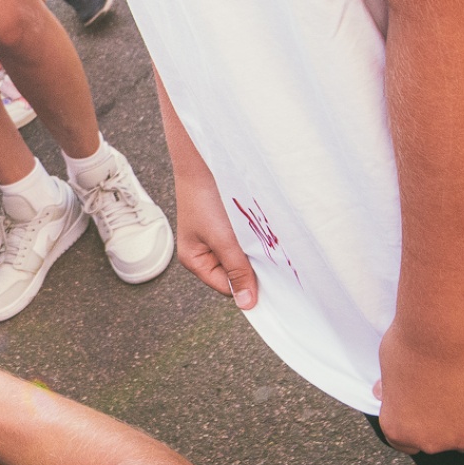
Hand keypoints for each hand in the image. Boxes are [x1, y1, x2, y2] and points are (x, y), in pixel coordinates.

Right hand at [170, 160, 256, 309]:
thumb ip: (237, 270)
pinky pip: (246, 240)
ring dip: (254, 250)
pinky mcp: (229, 225)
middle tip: (264, 253)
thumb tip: (246, 304)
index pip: (226, 287)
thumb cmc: (204, 198)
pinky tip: (260, 228)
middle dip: (251, 266)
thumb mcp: (223, 239)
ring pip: (244, 256)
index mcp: (195, 261)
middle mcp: (206, 253)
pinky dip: (255, 237)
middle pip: (235, 273)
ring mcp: (218, 238)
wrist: (205, 160)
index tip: (269, 280)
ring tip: (259, 237)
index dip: (246, 284)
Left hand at [374, 328, 463, 452]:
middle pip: (440, 442)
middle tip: (448, 392)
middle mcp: (429, 441)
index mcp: (398, 428)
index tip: (424, 411)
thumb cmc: (414, 342)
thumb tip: (385, 393)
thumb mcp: (388, 367)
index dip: (417, 425)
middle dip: (443, 422)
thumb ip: (390, 389)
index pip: (407, 444)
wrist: (447, 331)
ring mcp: (463, 438)